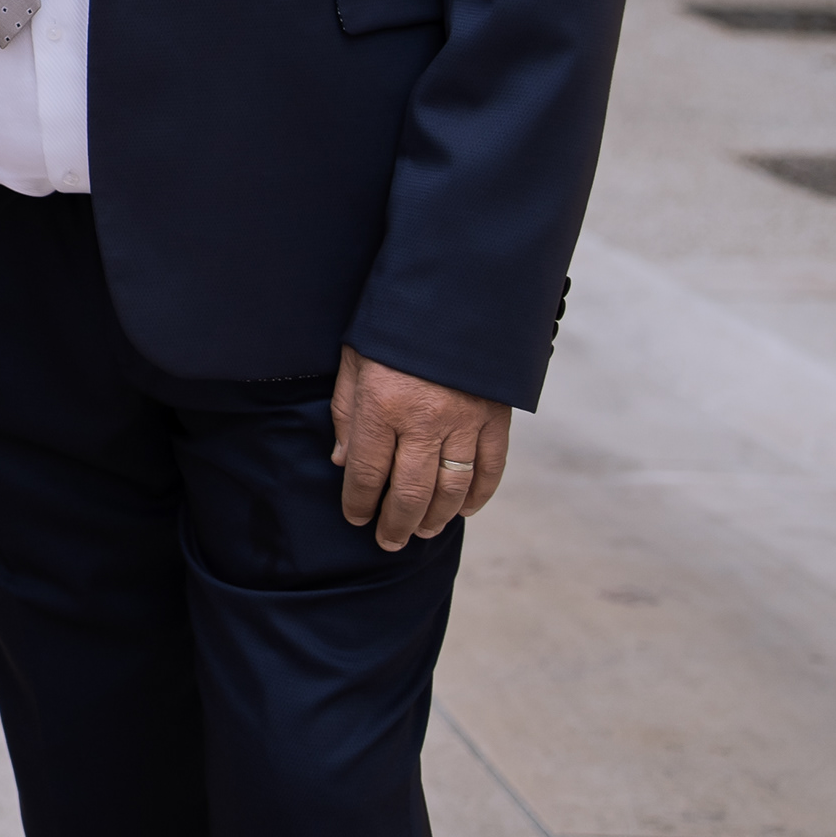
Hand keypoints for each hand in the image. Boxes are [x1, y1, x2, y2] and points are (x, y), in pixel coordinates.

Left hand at [331, 347, 509, 549]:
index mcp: (382, 405)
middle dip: (395, 523)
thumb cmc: (393, 327)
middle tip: (388, 542)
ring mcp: (465, 421)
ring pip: (451, 487)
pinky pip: (490, 468)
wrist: (454, 294)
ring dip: (435, 516)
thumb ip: (345, 413)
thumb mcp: (353, 361)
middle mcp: (424, 419)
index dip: (358, 501)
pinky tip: (465, 510)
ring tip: (421, 531)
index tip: (354, 518)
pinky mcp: (496, 418)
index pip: (365, 471)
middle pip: (408, 490)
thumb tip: (340, 460)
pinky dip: (479, 495)